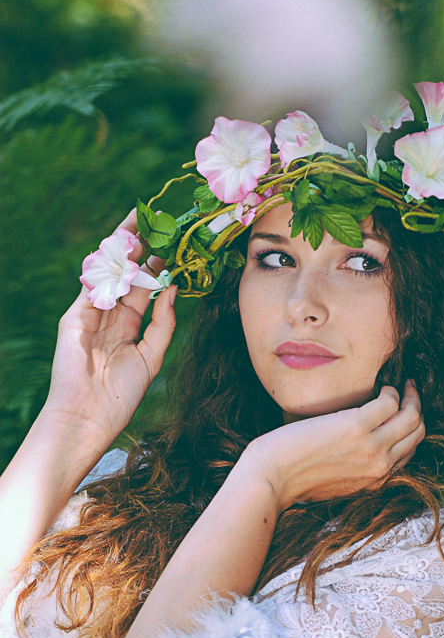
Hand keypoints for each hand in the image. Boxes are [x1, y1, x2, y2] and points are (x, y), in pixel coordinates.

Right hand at [43, 211, 176, 452]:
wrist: (89, 417)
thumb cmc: (121, 394)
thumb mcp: (152, 355)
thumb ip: (164, 322)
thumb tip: (173, 287)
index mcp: (129, 324)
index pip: (144, 285)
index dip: (158, 264)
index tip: (175, 243)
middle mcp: (110, 314)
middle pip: (126, 272)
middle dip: (141, 247)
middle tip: (159, 221)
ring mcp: (90, 314)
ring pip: (108, 272)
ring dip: (124, 248)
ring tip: (141, 223)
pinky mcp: (74, 317)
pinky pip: (90, 285)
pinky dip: (105, 265)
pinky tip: (121, 247)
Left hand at [237, 381, 424, 509]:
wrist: (271, 478)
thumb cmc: (293, 478)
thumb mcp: (336, 482)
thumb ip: (355, 469)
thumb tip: (359, 449)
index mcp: (375, 480)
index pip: (409, 452)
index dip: (410, 431)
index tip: (404, 414)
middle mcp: (380, 466)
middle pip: (417, 433)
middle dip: (417, 409)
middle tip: (410, 393)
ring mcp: (371, 446)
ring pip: (412, 417)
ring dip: (410, 396)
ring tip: (402, 386)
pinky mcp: (356, 426)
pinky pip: (389, 403)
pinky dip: (390, 391)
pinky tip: (381, 387)